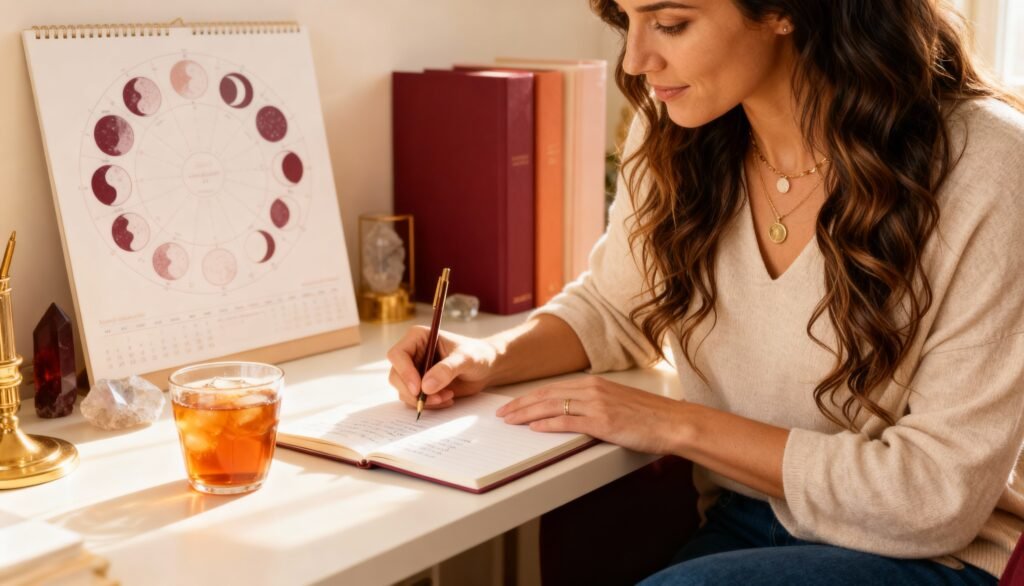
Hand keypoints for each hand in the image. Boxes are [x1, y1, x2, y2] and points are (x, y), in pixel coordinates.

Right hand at [386, 326, 497, 409]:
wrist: (486, 367)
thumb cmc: (477, 355)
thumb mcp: (465, 359)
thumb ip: (446, 370)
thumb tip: (425, 387)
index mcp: (418, 338)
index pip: (397, 354)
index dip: (404, 372)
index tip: (418, 389)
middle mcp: (412, 353)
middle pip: (396, 376)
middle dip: (414, 392)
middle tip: (436, 398)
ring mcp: (414, 370)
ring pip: (403, 390)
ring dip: (424, 400)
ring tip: (447, 397)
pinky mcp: (420, 385)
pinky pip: (414, 400)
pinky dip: (429, 404)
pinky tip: (447, 399)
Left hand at [495, 375, 688, 454]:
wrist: (673, 422)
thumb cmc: (649, 416)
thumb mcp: (617, 402)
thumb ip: (594, 404)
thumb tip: (572, 413)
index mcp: (594, 383)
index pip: (552, 389)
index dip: (528, 397)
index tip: (512, 405)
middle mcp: (592, 390)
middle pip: (546, 395)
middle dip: (520, 405)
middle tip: (501, 414)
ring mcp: (597, 405)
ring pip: (552, 406)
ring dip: (526, 414)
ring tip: (509, 421)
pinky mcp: (603, 421)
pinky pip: (568, 421)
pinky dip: (548, 424)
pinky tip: (534, 428)